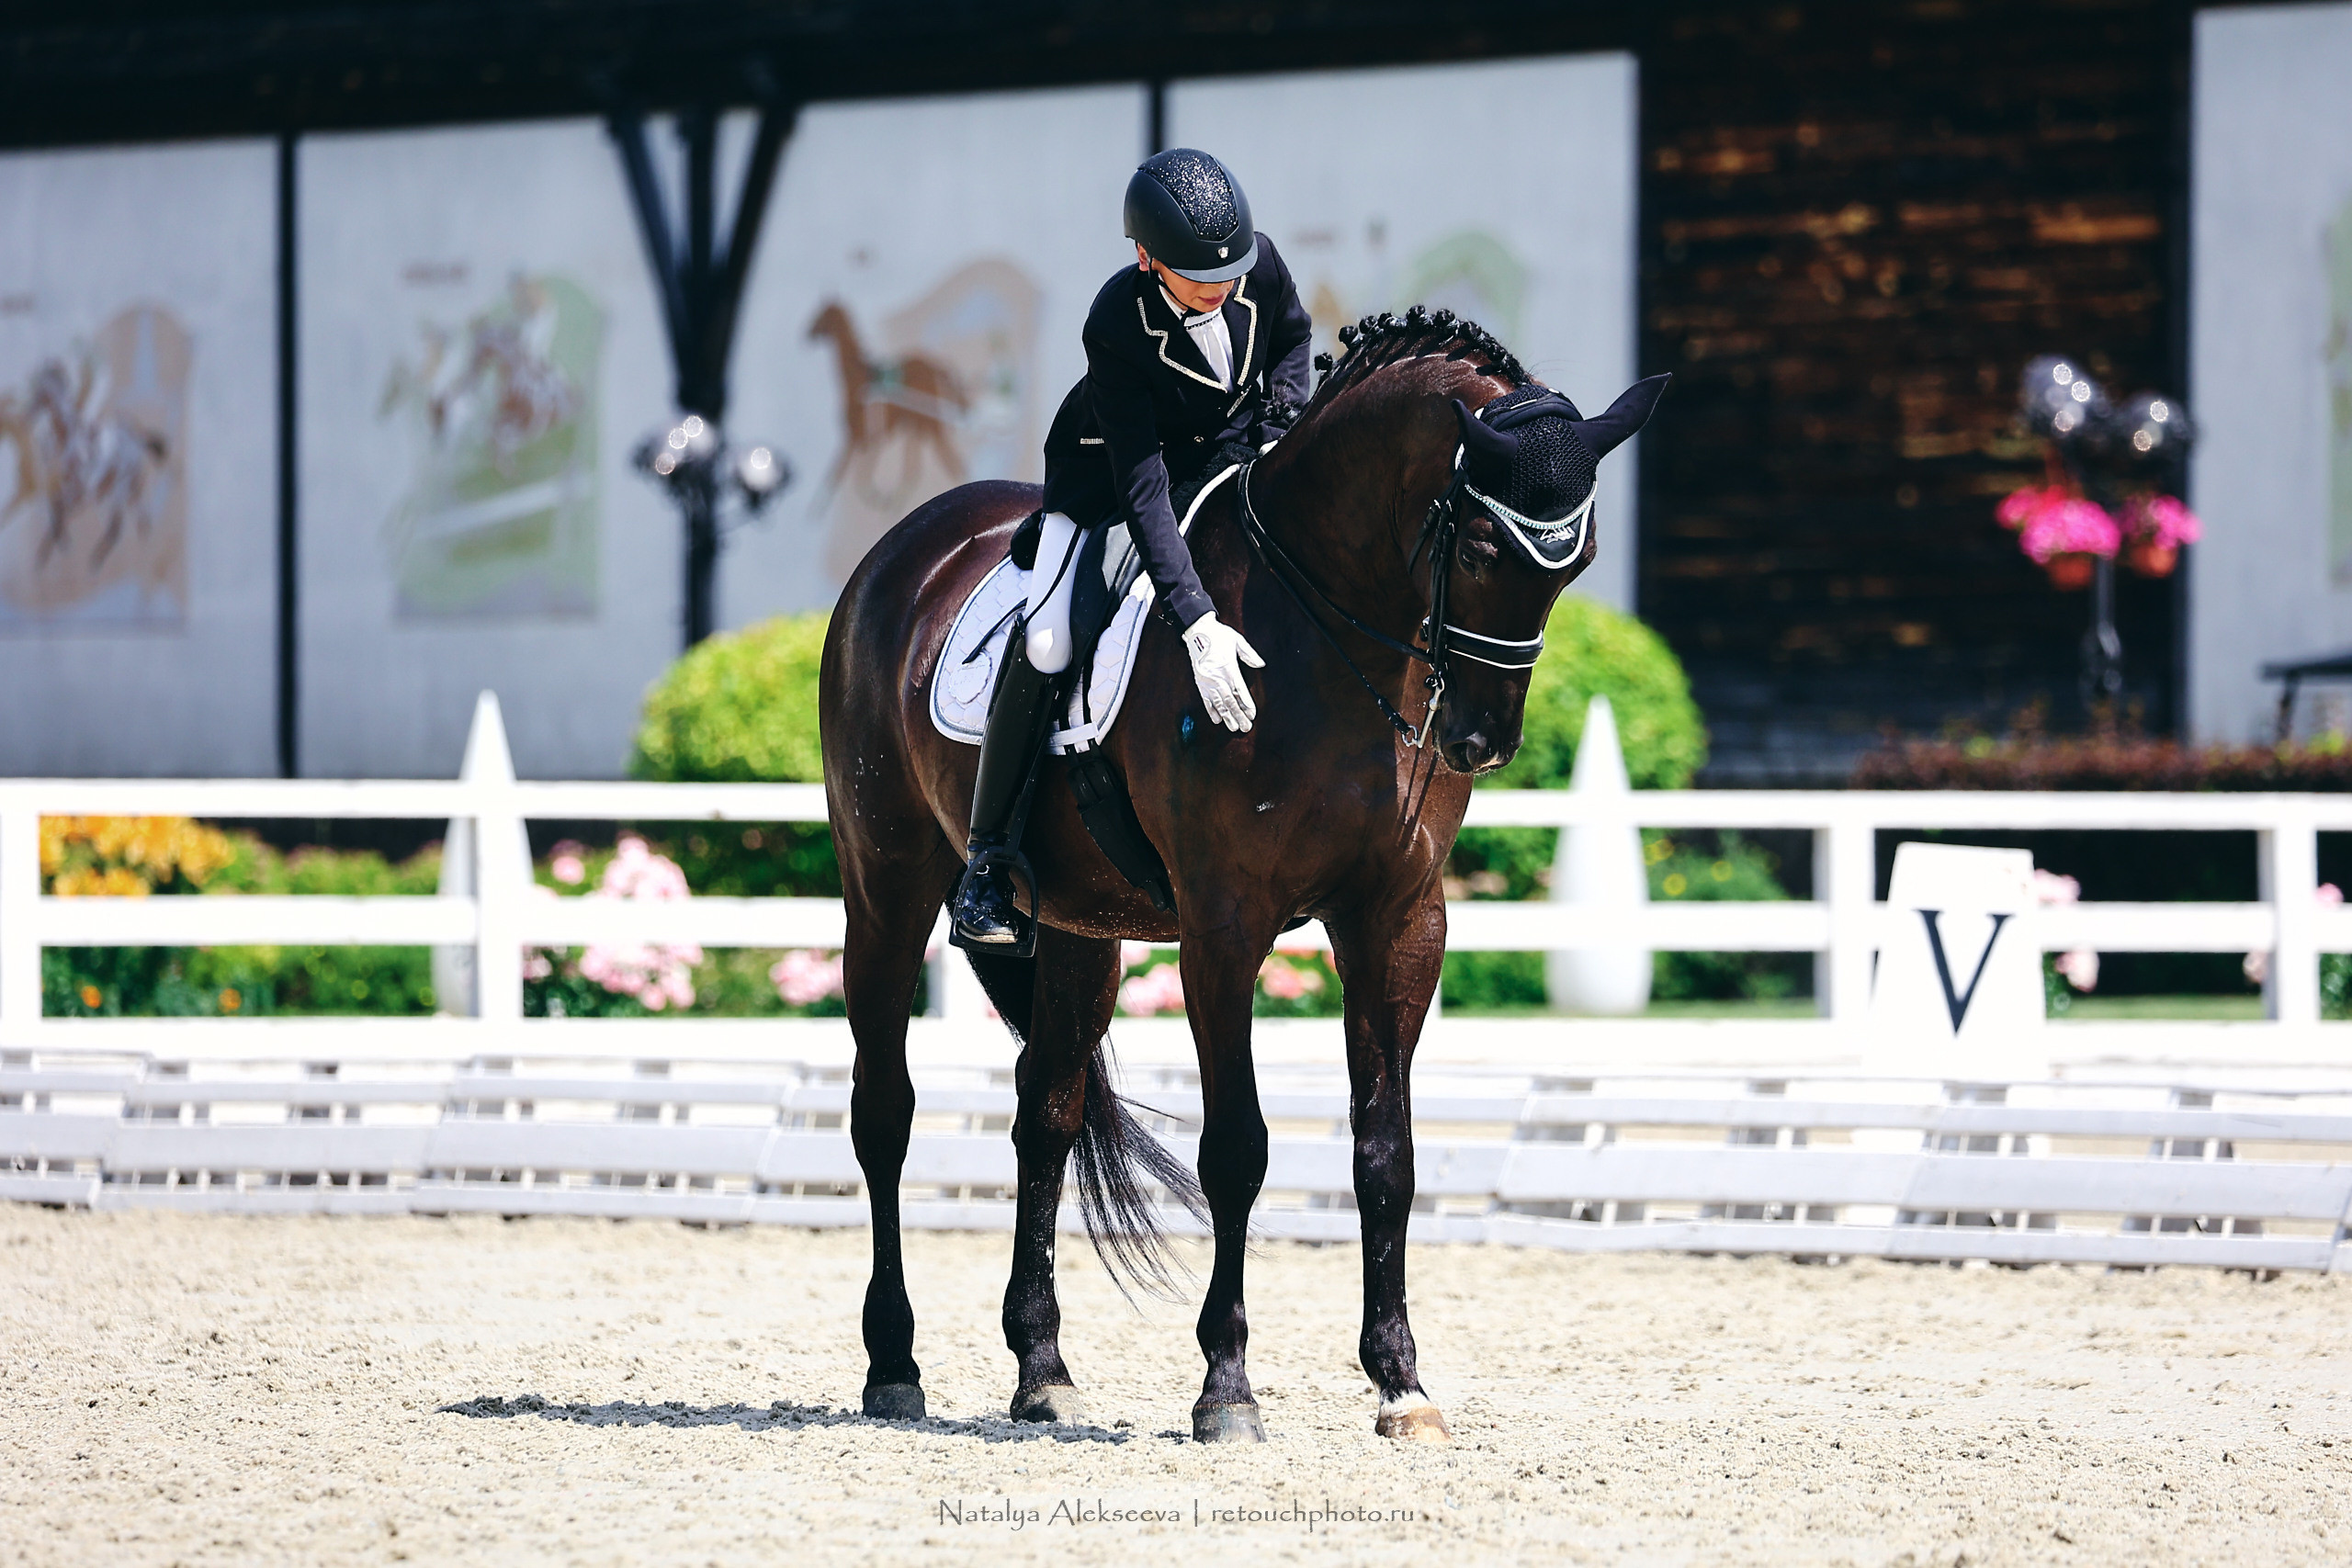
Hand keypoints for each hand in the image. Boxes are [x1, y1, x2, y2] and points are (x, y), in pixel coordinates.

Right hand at [1182, 613, 1264, 731]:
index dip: (1247, 704)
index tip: (1253, 715)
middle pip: (1230, 701)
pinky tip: (1217, 720)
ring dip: (1227, 717)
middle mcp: (1217, 677)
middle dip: (1238, 716)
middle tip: (1246, 727)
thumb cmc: (1219, 635)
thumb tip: (1261, 665)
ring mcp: (1207, 681)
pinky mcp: (1199, 682)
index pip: (1239, 691)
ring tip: (1234, 728)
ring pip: (1218, 703)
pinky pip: (1206, 700)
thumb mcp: (1237, 640)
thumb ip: (1249, 654)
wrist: (1197, 630)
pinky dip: (1211, 711)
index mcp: (1228, 668)